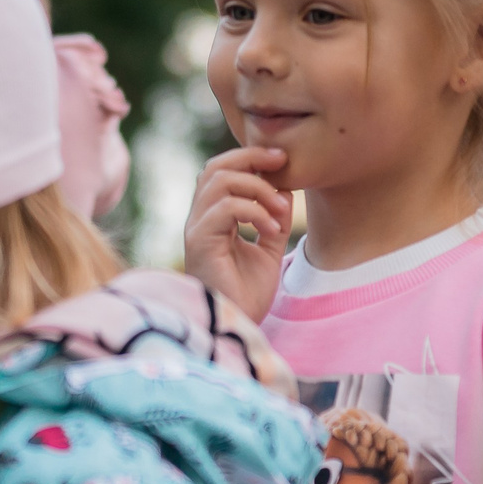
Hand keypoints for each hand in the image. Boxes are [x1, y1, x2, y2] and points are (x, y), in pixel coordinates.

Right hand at [185, 147, 293, 321]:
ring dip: (257, 188)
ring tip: (280, 209)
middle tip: (282, 163)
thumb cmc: (247, 295)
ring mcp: (196, 229)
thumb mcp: (268, 249)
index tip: (283, 159)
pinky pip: (225, 208)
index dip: (250, 158)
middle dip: (251, 158)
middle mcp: (200, 219)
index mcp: (213, 218)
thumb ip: (274, 219)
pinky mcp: (199, 242)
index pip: (222, 171)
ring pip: (219, 181)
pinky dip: (254, 211)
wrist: (238, 326)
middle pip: (216, 167)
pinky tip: (271, 229)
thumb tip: (286, 188)